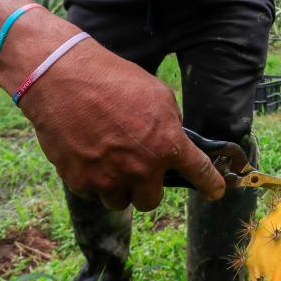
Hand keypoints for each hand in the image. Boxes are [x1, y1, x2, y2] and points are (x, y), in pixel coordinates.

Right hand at [17, 37, 224, 210]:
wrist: (64, 79)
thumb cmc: (113, 80)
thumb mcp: (157, 95)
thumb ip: (170, 124)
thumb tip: (174, 140)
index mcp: (167, 145)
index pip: (199, 173)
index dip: (211, 185)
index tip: (216, 192)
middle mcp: (141, 169)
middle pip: (150, 200)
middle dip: (146, 186)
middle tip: (136, 167)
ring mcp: (109, 179)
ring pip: (120, 200)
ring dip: (118, 186)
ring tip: (107, 158)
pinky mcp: (80, 183)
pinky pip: (93, 192)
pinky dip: (92, 179)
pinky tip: (86, 153)